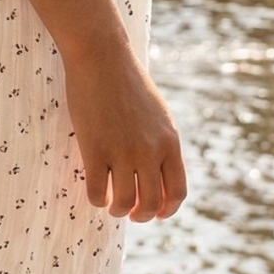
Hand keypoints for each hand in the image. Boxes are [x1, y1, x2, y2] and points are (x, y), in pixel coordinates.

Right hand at [59, 33, 186, 221]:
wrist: (102, 57)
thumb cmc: (128, 83)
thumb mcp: (158, 115)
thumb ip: (162, 144)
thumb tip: (157, 174)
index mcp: (170, 142)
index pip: (177, 192)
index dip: (167, 210)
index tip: (154, 212)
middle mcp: (150, 151)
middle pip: (152, 204)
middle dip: (141, 216)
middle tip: (130, 213)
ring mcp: (122, 151)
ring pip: (125, 204)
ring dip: (118, 211)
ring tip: (112, 205)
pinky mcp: (95, 149)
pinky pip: (98, 192)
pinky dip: (97, 200)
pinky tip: (96, 193)